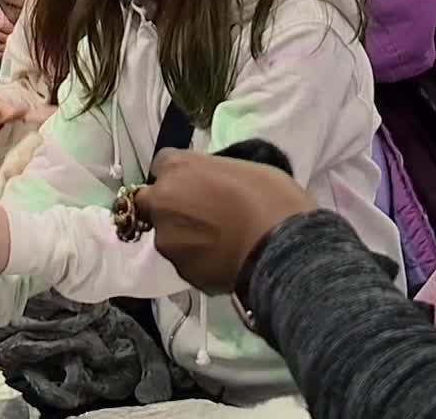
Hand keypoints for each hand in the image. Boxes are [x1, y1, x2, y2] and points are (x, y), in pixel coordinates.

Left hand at [133, 148, 315, 294]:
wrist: (282, 249)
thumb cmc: (271, 199)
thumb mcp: (243, 167)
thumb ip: (213, 173)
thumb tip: (210, 183)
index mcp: (176, 169)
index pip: (162, 164)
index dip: (180, 174)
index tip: (196, 182)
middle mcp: (161, 202)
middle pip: (153, 201)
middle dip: (170, 206)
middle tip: (202, 214)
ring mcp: (168, 240)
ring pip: (168, 235)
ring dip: (184, 236)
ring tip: (219, 242)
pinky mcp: (181, 271)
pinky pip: (186, 261)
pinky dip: (198, 260)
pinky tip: (224, 260)